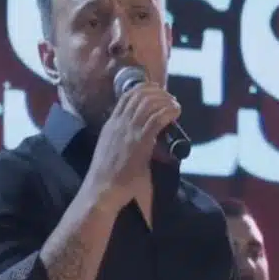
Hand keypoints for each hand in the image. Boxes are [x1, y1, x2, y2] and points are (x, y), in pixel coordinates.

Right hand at [86, 81, 180, 206]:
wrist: (102, 190)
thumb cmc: (108, 178)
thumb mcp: (110, 152)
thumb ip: (121, 141)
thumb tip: (137, 141)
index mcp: (111, 125)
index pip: (126, 97)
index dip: (144, 89)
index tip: (157, 92)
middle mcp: (119, 124)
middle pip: (140, 95)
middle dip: (158, 92)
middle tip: (169, 98)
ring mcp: (130, 131)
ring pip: (150, 103)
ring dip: (165, 100)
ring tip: (175, 105)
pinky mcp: (141, 141)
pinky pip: (157, 118)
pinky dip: (169, 111)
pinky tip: (176, 111)